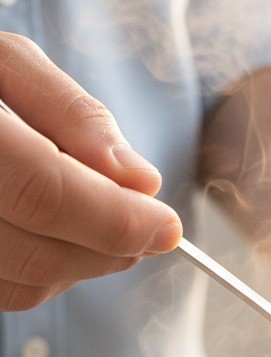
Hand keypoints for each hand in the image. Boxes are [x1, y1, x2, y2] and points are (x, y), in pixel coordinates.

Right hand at [0, 33, 181, 310]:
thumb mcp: (6, 64)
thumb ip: (73, 114)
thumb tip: (140, 181)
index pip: (42, 193)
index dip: (115, 218)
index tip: (168, 225)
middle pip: (37, 255)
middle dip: (111, 248)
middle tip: (148, 226)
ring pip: (24, 286)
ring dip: (84, 265)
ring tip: (98, 219)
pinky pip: (5, 292)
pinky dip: (47, 275)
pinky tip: (55, 235)